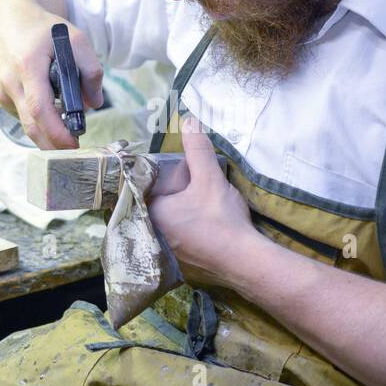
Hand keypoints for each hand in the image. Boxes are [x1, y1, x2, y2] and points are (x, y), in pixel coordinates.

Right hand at [0, 0, 103, 149]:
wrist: (5, 17)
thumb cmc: (41, 27)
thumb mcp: (75, 39)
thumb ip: (90, 70)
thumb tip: (94, 103)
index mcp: (27, 66)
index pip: (39, 109)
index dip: (55, 132)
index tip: (72, 145)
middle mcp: (9, 82)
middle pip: (31, 125)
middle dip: (53, 144)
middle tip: (74, 151)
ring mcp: (1, 90)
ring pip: (26, 123)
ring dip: (46, 132)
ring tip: (66, 130)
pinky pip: (21, 114)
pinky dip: (37, 119)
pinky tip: (50, 113)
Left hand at [147, 114, 254, 287]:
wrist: (244, 261)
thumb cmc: (222, 220)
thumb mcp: (210, 178)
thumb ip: (197, 149)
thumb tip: (189, 121)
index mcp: (150, 214)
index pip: (140, 188)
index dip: (152, 176)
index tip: (167, 171)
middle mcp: (150, 235)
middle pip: (151, 206)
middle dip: (164, 194)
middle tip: (182, 184)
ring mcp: (164, 253)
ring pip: (162, 224)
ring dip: (173, 213)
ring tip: (190, 202)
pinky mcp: (179, 264)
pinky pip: (174, 240)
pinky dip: (183, 230)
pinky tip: (198, 224)